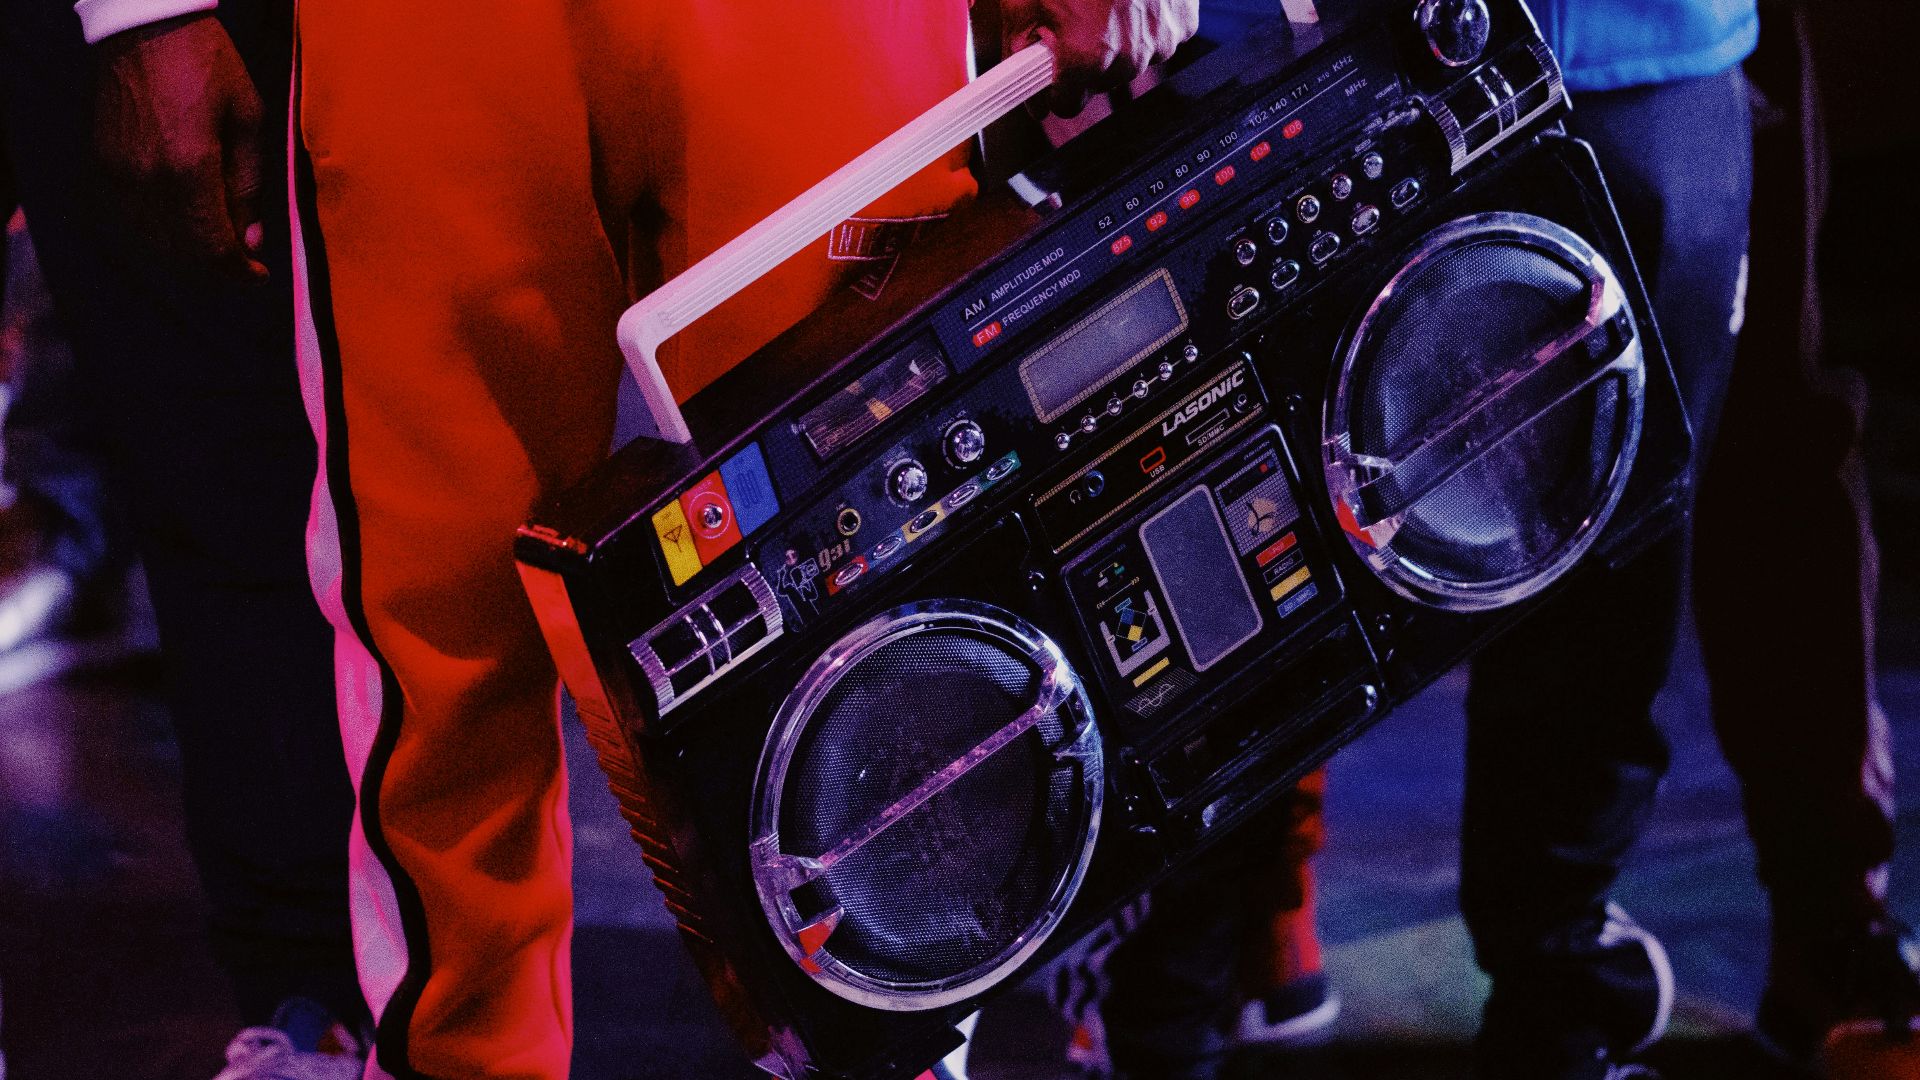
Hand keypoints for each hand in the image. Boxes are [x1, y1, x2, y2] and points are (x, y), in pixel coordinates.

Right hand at [94, 13, 267, 279]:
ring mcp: (119, 174)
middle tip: (242, 261)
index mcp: (190, 169)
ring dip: (187, 252)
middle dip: (216, 265)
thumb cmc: (207, 65)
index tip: (258, 275)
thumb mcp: (248, 121)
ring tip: (216, 241)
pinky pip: (130, 218)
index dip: (239, 271)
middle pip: (182, 252)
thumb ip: (248, 185)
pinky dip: (158, 231)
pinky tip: (182, 221)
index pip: (213, 247)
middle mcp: (147, 180)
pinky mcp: (103, 164)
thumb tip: (251, 238)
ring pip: (153, 240)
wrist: (145, 27)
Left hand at [1001, 0, 1199, 116]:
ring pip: (1130, 62)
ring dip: (1116, 43)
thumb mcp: (1023, 0)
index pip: (1066, 106)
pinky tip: (1130, 1)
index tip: (1049, 75)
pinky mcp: (1182, 23)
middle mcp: (1126, 59)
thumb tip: (1014, 81)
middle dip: (1084, 61)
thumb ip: (1017, 49)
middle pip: (1099, 84)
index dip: (1053, 89)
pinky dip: (1145, 25)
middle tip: (1074, 22)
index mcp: (1085, 59)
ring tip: (1102, 5)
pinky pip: (1159, 39)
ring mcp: (1159, 42)